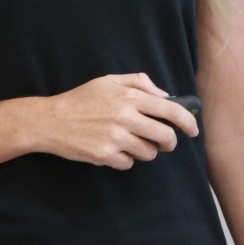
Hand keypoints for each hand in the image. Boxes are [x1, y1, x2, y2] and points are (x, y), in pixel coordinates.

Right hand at [29, 74, 197, 168]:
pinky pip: (129, 163)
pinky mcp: (105, 156)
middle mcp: (125, 117)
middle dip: (170, 142)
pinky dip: (125, 159)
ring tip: (130, 142)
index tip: (193, 129)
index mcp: (129, 97)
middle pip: (165, 136)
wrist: (50, 121)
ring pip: (149, 152)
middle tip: (165, 142)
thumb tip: (165, 96)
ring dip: (146, 150)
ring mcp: (116, 138)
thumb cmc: (80, 99)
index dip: (187, 122)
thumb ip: (139, 83)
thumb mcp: (108, 81)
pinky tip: (113, 149)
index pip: (170, 111)